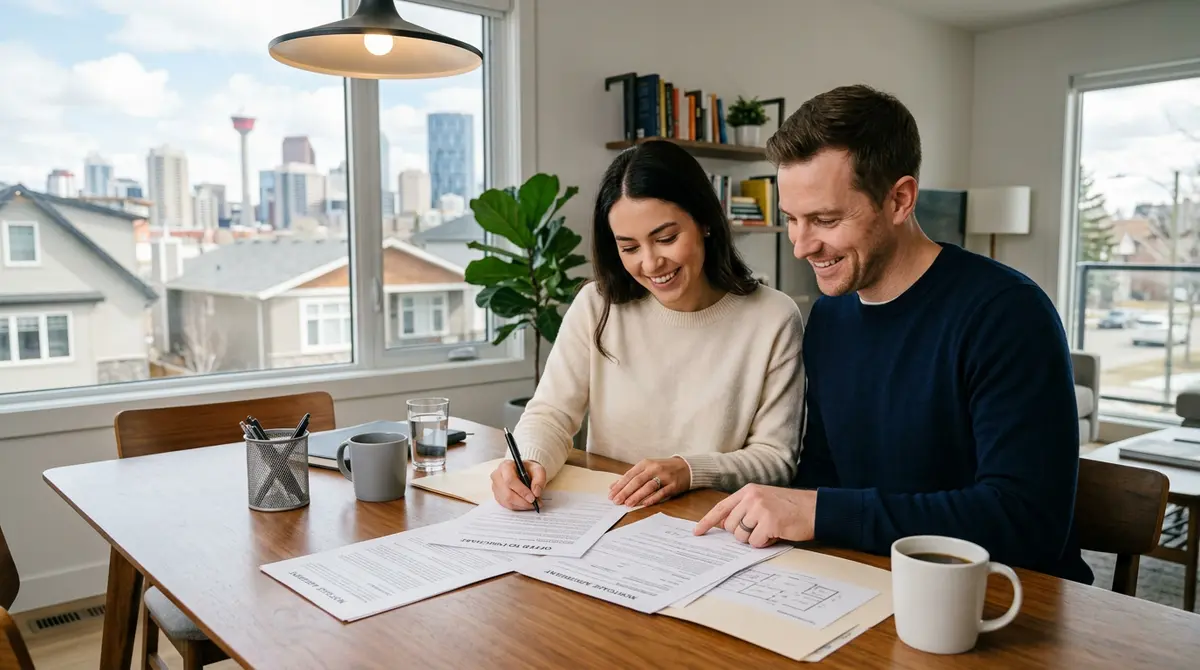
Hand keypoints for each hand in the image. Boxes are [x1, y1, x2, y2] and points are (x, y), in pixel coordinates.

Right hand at [490, 459, 546, 510]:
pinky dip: (518, 507)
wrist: (524, 472)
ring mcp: (496, 487)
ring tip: (532, 504)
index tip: (532, 497)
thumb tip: (536, 493)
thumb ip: (539, 479)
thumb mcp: (538, 470)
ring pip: (507, 501)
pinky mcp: (497, 496)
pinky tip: (525, 504)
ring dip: (521, 505)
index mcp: (506, 466)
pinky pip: (507, 505)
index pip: (510, 480)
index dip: (521, 491)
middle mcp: (497, 476)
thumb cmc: (529, 470)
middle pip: (507, 494)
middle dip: (523, 501)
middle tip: (534, 503)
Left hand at [608, 457, 689, 506]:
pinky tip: (644, 504)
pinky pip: (662, 493)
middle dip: (625, 492)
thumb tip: (614, 486)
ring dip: (637, 496)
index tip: (611, 494)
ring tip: (628, 504)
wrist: (686, 467)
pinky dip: (653, 498)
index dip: (620, 485)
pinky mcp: (674, 485)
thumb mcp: (647, 468)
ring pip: (648, 487)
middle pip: (637, 481)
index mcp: (646, 463)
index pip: (630, 475)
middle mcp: (654, 468)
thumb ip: (631, 477)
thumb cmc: (663, 469)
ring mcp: (665, 476)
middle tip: (616, 501)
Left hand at [693, 485, 816, 547]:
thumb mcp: (764, 501)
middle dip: (742, 533)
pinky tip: (776, 533)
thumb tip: (723, 524)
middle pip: (730, 526)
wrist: (815, 509)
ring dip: (754, 539)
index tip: (697, 532)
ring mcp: (760, 509)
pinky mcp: (769, 522)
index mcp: (748, 491)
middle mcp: (751, 497)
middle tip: (760, 529)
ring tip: (770, 530)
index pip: (721, 507)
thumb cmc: (791, 507)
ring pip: (741, 536)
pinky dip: (765, 543)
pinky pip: (755, 542)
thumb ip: (744, 509)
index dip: (707, 521)